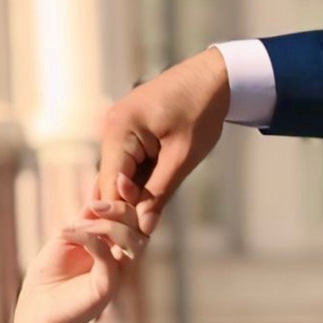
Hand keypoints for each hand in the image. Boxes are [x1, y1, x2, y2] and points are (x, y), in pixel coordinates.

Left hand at [14, 193, 143, 322]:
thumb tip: (99, 183)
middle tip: (94, 204)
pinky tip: (67, 232)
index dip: (127, 195)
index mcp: (112, 243)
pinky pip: (109, 256)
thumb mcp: (67, 236)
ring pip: (132, 238)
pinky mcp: (108, 286)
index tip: (118, 177)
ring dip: (106, 224)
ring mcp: (117, 272)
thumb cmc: (48, 276)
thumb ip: (85, 216)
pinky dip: (89, 238)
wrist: (37, 311)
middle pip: (138, 223)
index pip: (130, 214)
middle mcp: (120, 256)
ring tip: (74, 225)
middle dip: (120, 206)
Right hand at [94, 48, 230, 232]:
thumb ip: (159, 193)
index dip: (120, 216)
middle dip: (124, 211)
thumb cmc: (200, 111)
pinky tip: (148, 205)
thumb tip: (143, 229)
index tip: (133, 245)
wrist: (212, 76)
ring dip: (132, 200)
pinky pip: (127, 165)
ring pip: (118, 176)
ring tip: (146, 228)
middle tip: (139, 245)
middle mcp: (110, 128)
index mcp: (119, 130)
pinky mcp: (128, 131)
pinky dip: (137, 185)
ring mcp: (117, 128)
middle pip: (109, 182)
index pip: (110, 185)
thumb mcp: (182, 157)